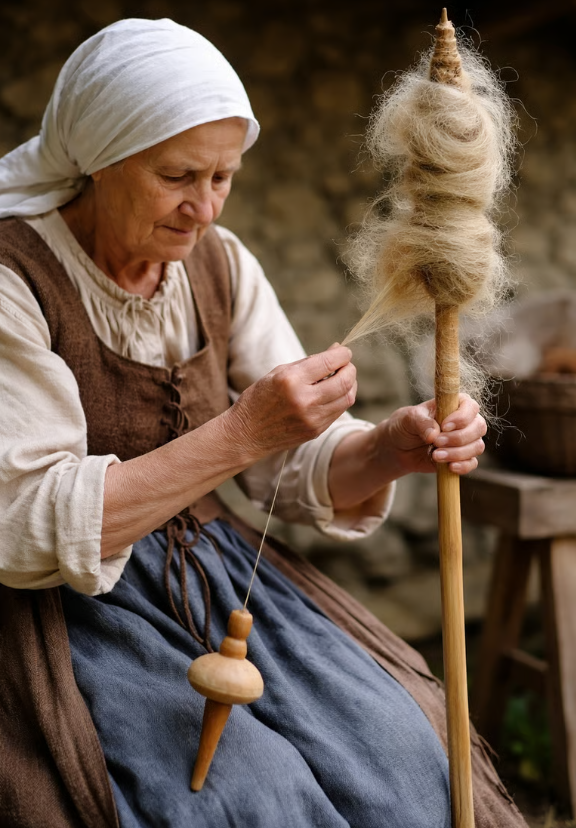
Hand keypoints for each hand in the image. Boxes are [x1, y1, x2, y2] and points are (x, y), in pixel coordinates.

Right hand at [226, 344, 356, 460]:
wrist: (245, 435)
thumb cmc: (259, 398)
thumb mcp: (278, 372)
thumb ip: (310, 362)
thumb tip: (337, 350)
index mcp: (290, 380)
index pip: (330, 362)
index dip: (343, 354)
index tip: (343, 352)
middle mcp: (304, 400)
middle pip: (345, 381)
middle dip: (350, 368)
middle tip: (345, 364)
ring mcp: (312, 418)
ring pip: (347, 397)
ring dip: (350, 384)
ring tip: (341, 378)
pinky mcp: (316, 431)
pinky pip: (339, 411)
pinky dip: (341, 399)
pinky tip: (333, 393)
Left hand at [380, 393, 486, 476]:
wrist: (398, 448)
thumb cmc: (405, 426)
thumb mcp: (408, 419)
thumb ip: (421, 422)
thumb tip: (434, 433)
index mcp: (453, 405)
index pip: (470, 406)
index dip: (462, 417)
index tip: (444, 426)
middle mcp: (464, 421)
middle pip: (478, 427)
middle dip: (458, 438)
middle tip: (436, 442)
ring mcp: (465, 440)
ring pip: (477, 446)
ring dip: (457, 453)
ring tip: (435, 455)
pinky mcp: (462, 458)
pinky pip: (472, 463)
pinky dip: (463, 466)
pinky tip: (449, 467)